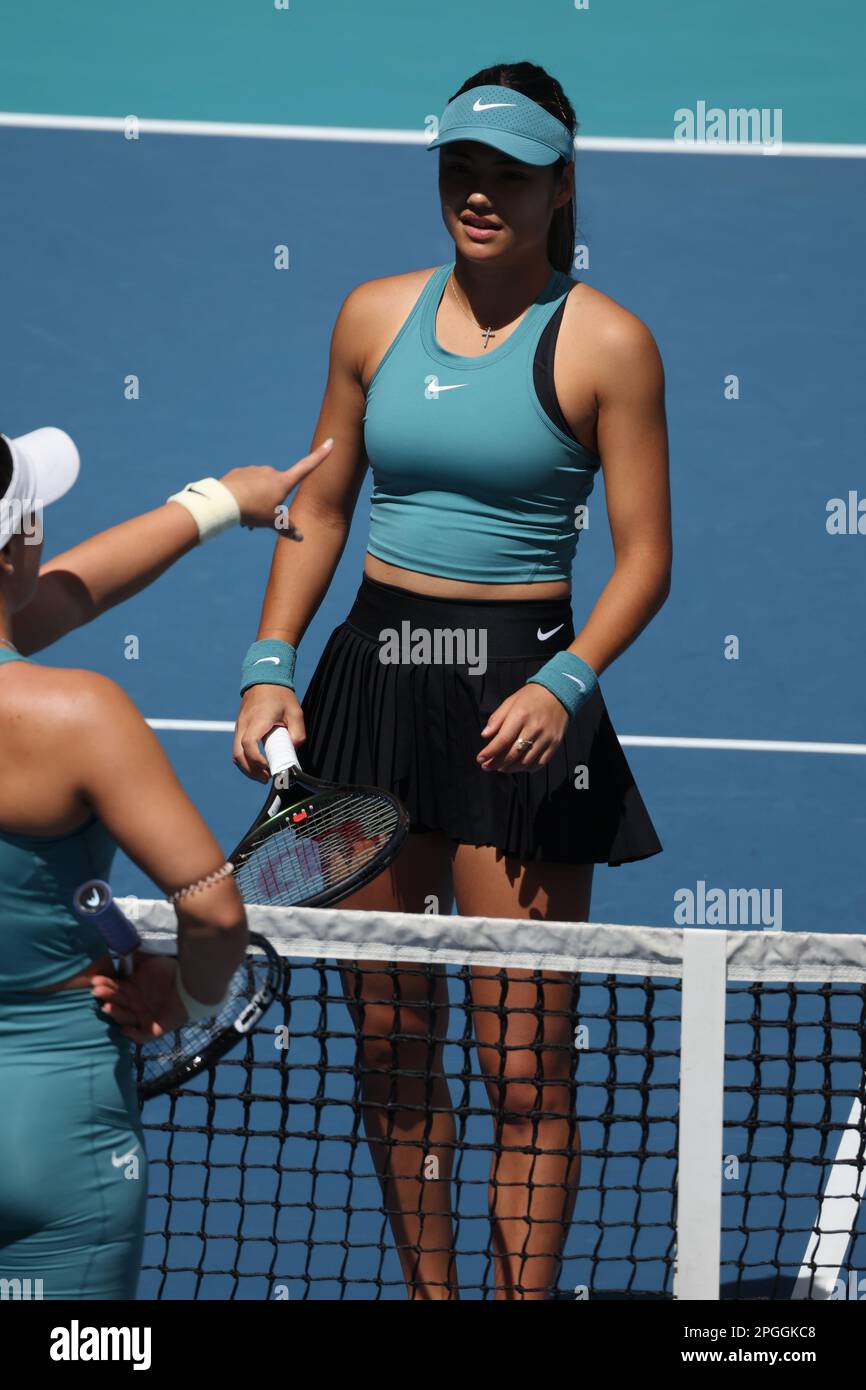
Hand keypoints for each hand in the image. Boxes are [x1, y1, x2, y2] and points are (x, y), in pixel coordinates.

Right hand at [90, 952, 186, 1043]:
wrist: (193, 981)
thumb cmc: (170, 970)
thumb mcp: (149, 961)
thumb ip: (134, 957)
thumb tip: (119, 946)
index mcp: (132, 990)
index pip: (114, 989)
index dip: (104, 985)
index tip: (95, 981)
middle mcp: (135, 1004)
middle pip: (117, 1003)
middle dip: (107, 997)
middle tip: (98, 991)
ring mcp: (145, 1016)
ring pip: (126, 1018)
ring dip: (116, 1013)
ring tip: (107, 1006)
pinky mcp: (157, 1027)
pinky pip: (143, 1035)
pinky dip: (134, 1034)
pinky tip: (125, 1029)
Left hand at [218, 438, 333, 535]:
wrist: (224, 501)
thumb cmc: (253, 511)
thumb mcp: (272, 522)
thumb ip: (287, 529)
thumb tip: (300, 538)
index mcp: (283, 481)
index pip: (307, 467)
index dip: (320, 455)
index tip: (330, 442)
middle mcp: (270, 472)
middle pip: (277, 488)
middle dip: (271, 501)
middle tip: (261, 518)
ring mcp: (254, 470)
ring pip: (260, 487)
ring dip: (257, 499)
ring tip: (246, 516)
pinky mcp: (240, 472)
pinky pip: (246, 485)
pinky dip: (244, 495)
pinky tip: (237, 506)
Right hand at [233, 687, 305, 781]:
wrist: (264, 678)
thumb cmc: (280, 694)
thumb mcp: (296, 712)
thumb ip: (298, 733)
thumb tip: (294, 750)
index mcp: (258, 719)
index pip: (249, 744)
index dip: (256, 760)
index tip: (268, 769)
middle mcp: (244, 724)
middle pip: (238, 754)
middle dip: (250, 770)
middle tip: (265, 778)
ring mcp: (239, 726)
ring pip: (235, 753)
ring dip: (247, 767)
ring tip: (262, 774)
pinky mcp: (239, 728)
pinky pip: (237, 748)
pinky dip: (245, 759)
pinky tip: (257, 765)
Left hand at [477, 683, 568, 772]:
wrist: (558, 693)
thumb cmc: (531, 697)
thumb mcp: (510, 702)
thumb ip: (497, 719)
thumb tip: (485, 735)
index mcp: (521, 715)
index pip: (502, 740)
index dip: (489, 752)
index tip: (480, 759)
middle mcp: (534, 728)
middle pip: (513, 754)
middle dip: (497, 764)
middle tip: (487, 766)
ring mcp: (546, 737)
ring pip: (526, 761)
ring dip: (510, 768)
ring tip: (501, 767)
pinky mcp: (555, 743)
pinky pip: (540, 763)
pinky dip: (527, 768)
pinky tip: (518, 766)